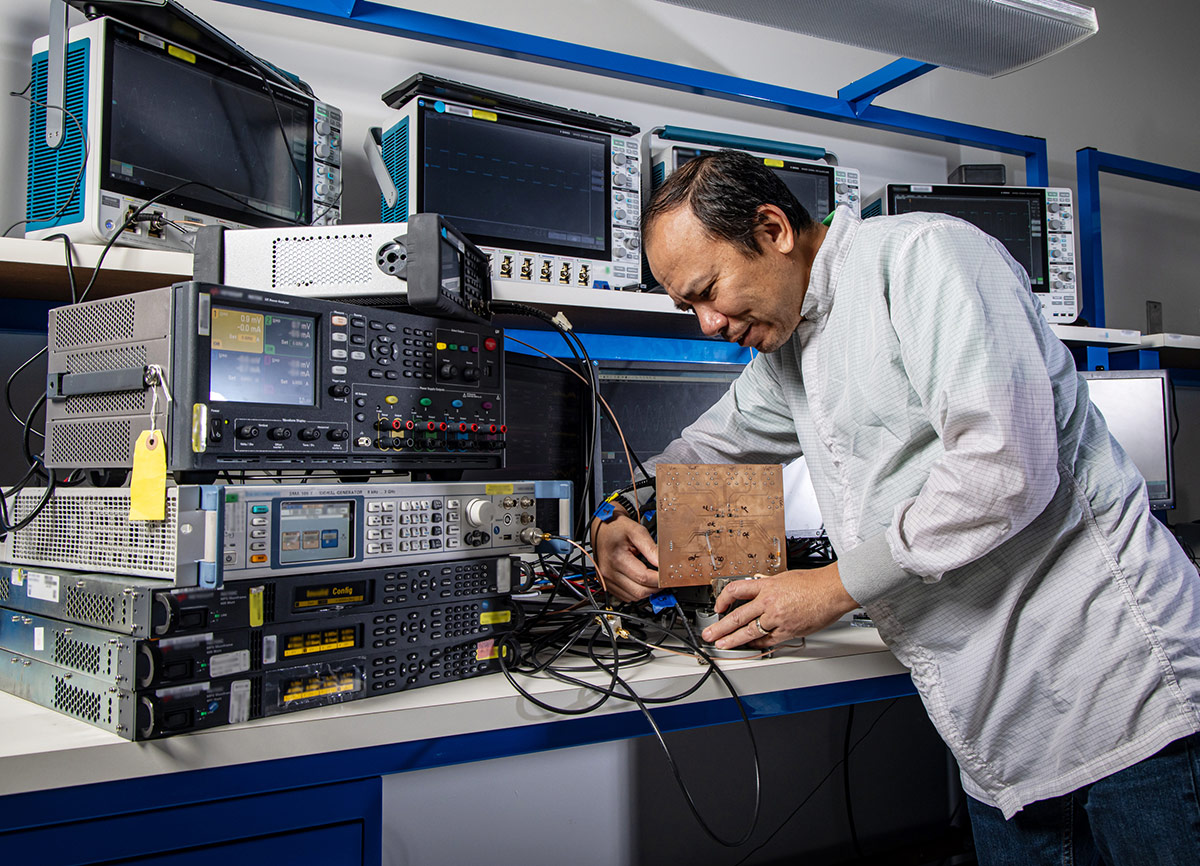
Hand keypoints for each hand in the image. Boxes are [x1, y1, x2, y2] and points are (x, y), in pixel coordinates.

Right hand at [590, 512, 659, 601]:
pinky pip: (626, 597)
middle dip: (656, 587)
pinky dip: (637, 592)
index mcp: (616, 558)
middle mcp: (608, 572)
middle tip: (663, 577)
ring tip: (652, 577)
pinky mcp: (607, 584)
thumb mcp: (637, 531)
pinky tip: (641, 580)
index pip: (644, 577)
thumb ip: (652, 548)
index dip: (660, 579)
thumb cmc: (616, 528)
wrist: (601, 529)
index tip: (668, 575)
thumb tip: (664, 564)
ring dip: (647, 591)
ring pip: (634, 597)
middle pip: (639, 591)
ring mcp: (606, 580)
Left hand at [701, 564, 858, 649]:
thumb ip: (769, 586)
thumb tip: (759, 589)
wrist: (832, 590)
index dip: (722, 599)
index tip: (717, 606)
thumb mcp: (785, 578)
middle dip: (720, 627)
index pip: (736, 590)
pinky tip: (750, 646)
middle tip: (709, 634)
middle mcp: (768, 603)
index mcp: (766, 586)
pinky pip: (768, 640)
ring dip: (733, 640)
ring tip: (722, 645)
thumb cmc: (813, 583)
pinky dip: (758, 643)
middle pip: (737, 616)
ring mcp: (777, 618)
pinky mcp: (788, 630)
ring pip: (749, 631)